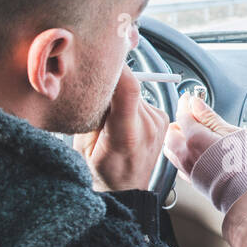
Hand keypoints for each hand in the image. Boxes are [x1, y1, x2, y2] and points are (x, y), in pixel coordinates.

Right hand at [74, 64, 168, 190]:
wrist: (126, 189)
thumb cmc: (102, 171)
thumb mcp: (83, 143)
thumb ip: (91, 112)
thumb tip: (96, 83)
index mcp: (126, 135)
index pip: (128, 87)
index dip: (115, 67)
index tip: (101, 56)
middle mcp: (148, 126)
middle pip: (128, 85)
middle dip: (109, 84)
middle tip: (96, 98)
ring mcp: (158, 122)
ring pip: (133, 90)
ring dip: (119, 95)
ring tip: (110, 117)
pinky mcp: (162, 118)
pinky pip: (140, 98)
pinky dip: (128, 103)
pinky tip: (122, 120)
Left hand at [163, 94, 239, 179]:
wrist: (245, 194)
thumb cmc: (243, 165)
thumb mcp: (232, 133)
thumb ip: (210, 117)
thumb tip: (197, 103)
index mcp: (194, 137)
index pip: (183, 114)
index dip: (185, 103)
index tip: (189, 98)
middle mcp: (185, 152)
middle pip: (171, 131)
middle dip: (179, 122)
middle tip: (192, 118)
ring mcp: (186, 167)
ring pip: (170, 148)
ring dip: (177, 138)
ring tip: (190, 135)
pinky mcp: (190, 179)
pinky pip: (177, 162)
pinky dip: (181, 154)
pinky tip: (193, 153)